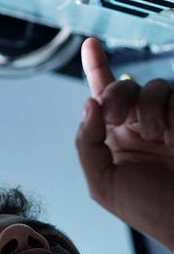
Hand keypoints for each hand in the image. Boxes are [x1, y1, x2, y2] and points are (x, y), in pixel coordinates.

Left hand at [76, 38, 173, 250]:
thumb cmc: (148, 209)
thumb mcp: (103, 183)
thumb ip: (88, 143)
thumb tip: (88, 104)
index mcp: (116, 138)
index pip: (102, 96)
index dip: (97, 67)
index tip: (90, 44)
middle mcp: (141, 125)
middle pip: (124, 85)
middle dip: (115, 94)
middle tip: (117, 119)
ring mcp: (169, 121)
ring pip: (154, 86)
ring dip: (147, 106)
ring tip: (156, 137)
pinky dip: (171, 112)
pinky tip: (172, 137)